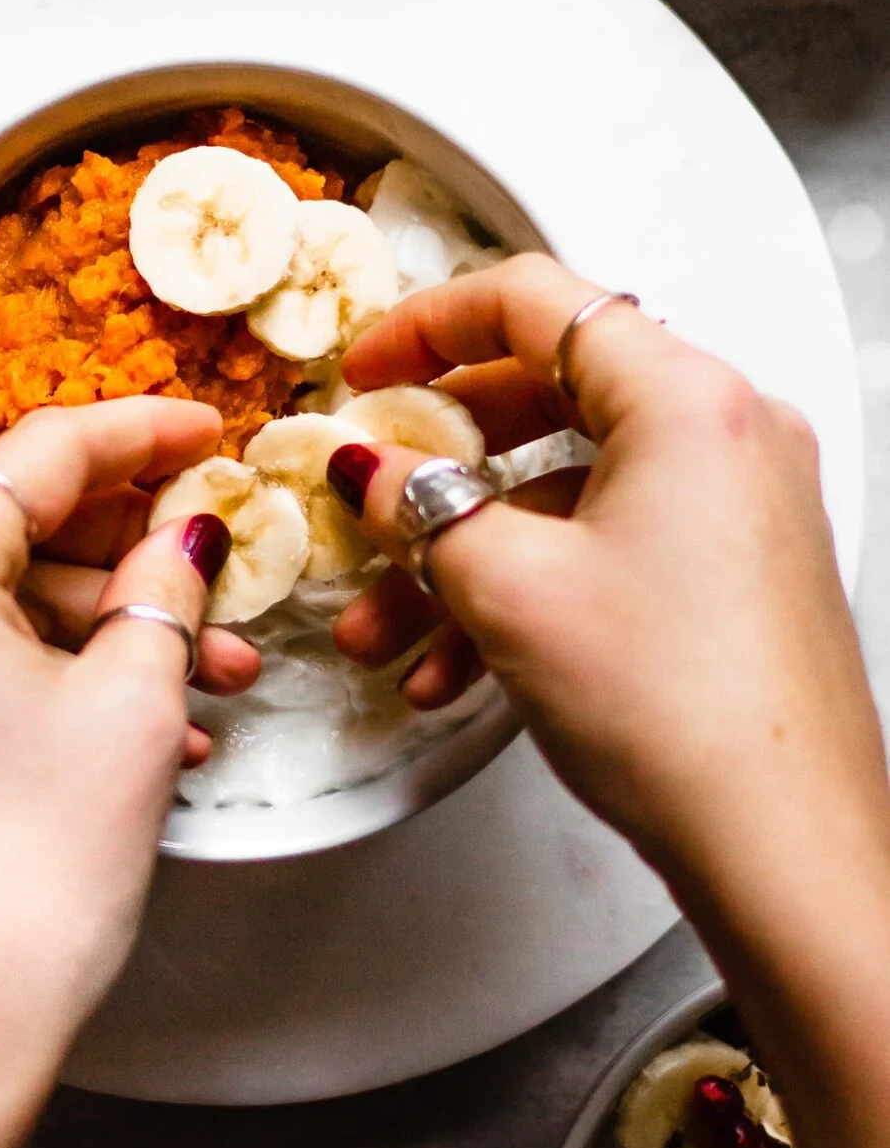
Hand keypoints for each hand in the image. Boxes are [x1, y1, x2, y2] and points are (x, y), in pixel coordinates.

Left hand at [0, 396, 254, 1143]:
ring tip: (215, 668)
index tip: (206, 431)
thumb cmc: (23, 883)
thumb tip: (187, 532)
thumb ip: (166, 588)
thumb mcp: (131, 707)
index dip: (142, 433)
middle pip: (11, 523)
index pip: (40, 453)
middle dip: (130, 544)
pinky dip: (50, 675)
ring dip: (106, 625)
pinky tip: (144, 725)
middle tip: (215, 547)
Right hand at [326, 253, 888, 895]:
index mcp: (687, 398)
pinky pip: (607, 545)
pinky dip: (527, 585)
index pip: (534, 301)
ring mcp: (739, 506)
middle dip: (436, 466)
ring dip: (466, 550)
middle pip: (548, 397)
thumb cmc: (681, 711)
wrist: (782, 847)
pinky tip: (455, 665)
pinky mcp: (734, 573)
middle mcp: (728, 434)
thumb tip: (369, 467)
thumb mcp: (508, 587)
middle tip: (367, 487)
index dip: (426, 326)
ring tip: (386, 625)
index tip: (365, 367)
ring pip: (567, 491)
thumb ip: (419, 507)